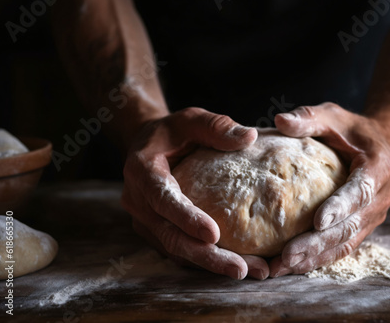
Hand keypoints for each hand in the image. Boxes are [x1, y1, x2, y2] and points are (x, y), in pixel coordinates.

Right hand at [121, 107, 268, 279]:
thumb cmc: (172, 132)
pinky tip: (238, 265)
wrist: (145, 146)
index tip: (214, 235)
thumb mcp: (191, 119)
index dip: (186, 218)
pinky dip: (206, 261)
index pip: (163, 199)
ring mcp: (145, 221)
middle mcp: (138, 201)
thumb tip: (251, 136)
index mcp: (142, 172)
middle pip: (171, 236)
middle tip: (242, 269)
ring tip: (251, 271)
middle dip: (207, 256)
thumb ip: (216, 126)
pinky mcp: (155, 231)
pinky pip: (179, 251)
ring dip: (211, 264)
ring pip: (176, 250)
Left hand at [270, 102, 389, 276]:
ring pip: (346, 242)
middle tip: (289, 254)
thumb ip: (308, 118)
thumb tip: (279, 120)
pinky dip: (321, 258)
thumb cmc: (350, 128)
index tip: (318, 222)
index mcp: (378, 167)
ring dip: (317, 256)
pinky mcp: (364, 225)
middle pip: (351, 225)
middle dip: (320, 242)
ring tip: (286, 266)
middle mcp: (381, 196)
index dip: (340, 207)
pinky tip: (296, 266)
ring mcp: (374, 215)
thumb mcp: (332, 116)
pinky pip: (343, 246)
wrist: (378, 143)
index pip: (360, 191)